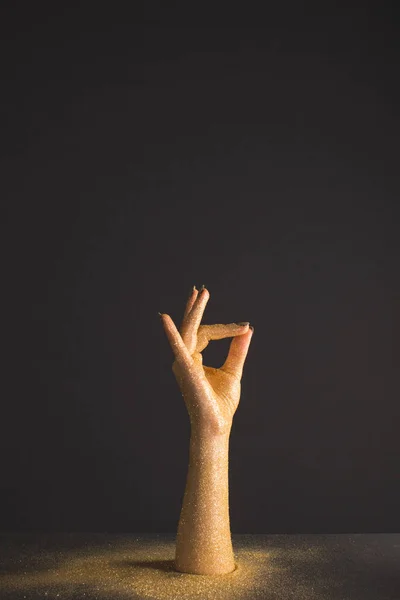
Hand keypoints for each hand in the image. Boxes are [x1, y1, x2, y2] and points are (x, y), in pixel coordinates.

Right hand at [160, 286, 252, 434]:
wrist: (217, 424)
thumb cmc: (221, 403)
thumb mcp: (233, 371)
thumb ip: (237, 350)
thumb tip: (247, 330)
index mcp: (193, 359)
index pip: (206, 334)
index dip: (225, 328)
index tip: (243, 326)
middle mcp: (185, 359)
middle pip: (192, 328)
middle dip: (195, 308)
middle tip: (202, 290)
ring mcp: (183, 363)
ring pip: (188, 331)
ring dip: (194, 311)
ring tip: (201, 293)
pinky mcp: (186, 369)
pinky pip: (178, 348)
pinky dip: (171, 333)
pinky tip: (166, 320)